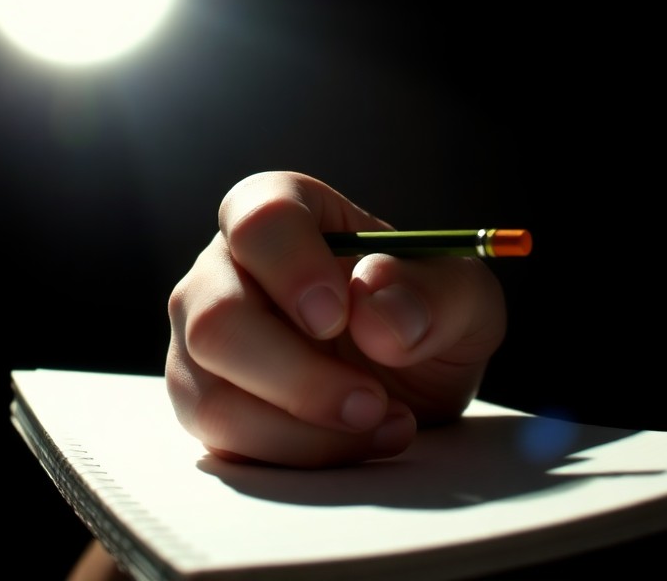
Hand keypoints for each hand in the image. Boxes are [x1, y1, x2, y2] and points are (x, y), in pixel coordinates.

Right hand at [165, 171, 506, 467]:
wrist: (412, 378)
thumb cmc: (423, 314)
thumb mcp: (464, 298)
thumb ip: (436, 293)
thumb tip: (377, 313)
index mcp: (283, 211)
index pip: (260, 219)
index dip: (293, 267)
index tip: (337, 318)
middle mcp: (224, 270)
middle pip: (216, 319)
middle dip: (298, 377)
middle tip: (370, 401)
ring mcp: (202, 341)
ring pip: (211, 394)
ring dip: (303, 429)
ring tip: (384, 424)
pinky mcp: (205, 404)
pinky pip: (224, 442)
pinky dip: (298, 455)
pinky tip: (360, 441)